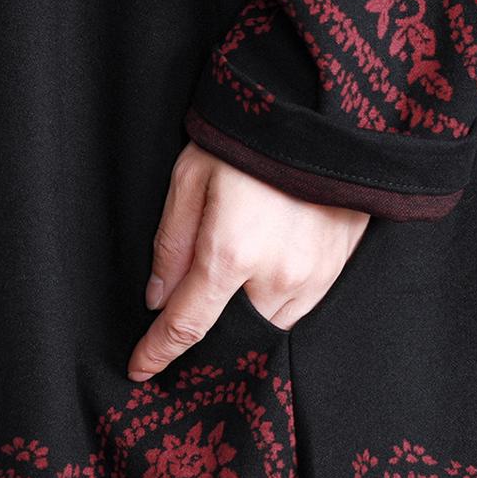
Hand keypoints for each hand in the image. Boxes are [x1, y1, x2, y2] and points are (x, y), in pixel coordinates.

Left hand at [127, 142, 369, 380]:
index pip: (187, 324)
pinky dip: (272, 311)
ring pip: (267, 329)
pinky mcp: (335, 268)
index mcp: (231, 252)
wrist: (318, 109)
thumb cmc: (247, 138)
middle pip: (230, 336)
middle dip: (204, 342)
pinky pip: (299, 311)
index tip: (141, 368)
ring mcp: (312, 276)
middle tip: (185, 331)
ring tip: (226, 306)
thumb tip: (157, 296)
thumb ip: (171, 245)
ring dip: (241, 328)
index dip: (159, 351)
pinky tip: (259, 290)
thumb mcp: (190, 179)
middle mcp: (276, 276)